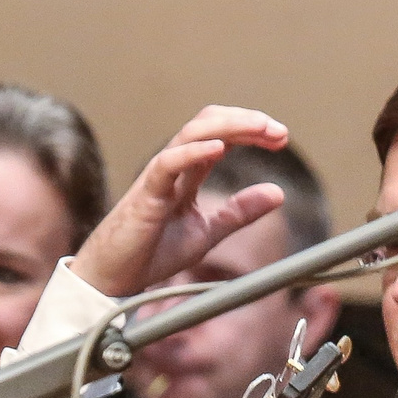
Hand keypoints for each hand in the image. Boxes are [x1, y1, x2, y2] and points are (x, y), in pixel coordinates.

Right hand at [73, 107, 292, 298]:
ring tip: (259, 127)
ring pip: (190, 135)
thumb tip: (278, 192)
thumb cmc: (153, 251)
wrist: (116, 277)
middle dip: (245, 121)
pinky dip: (192, 153)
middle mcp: (173, 167)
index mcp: (187, 173)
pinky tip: (219, 148)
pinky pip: (167, 165)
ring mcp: (158, 178)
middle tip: (278, 130)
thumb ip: (240, 212)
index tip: (281, 137)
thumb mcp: (209, 230)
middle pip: (207, 125)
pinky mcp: (145, 195)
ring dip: (228, 127)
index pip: (220, 135)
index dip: (250, 131)